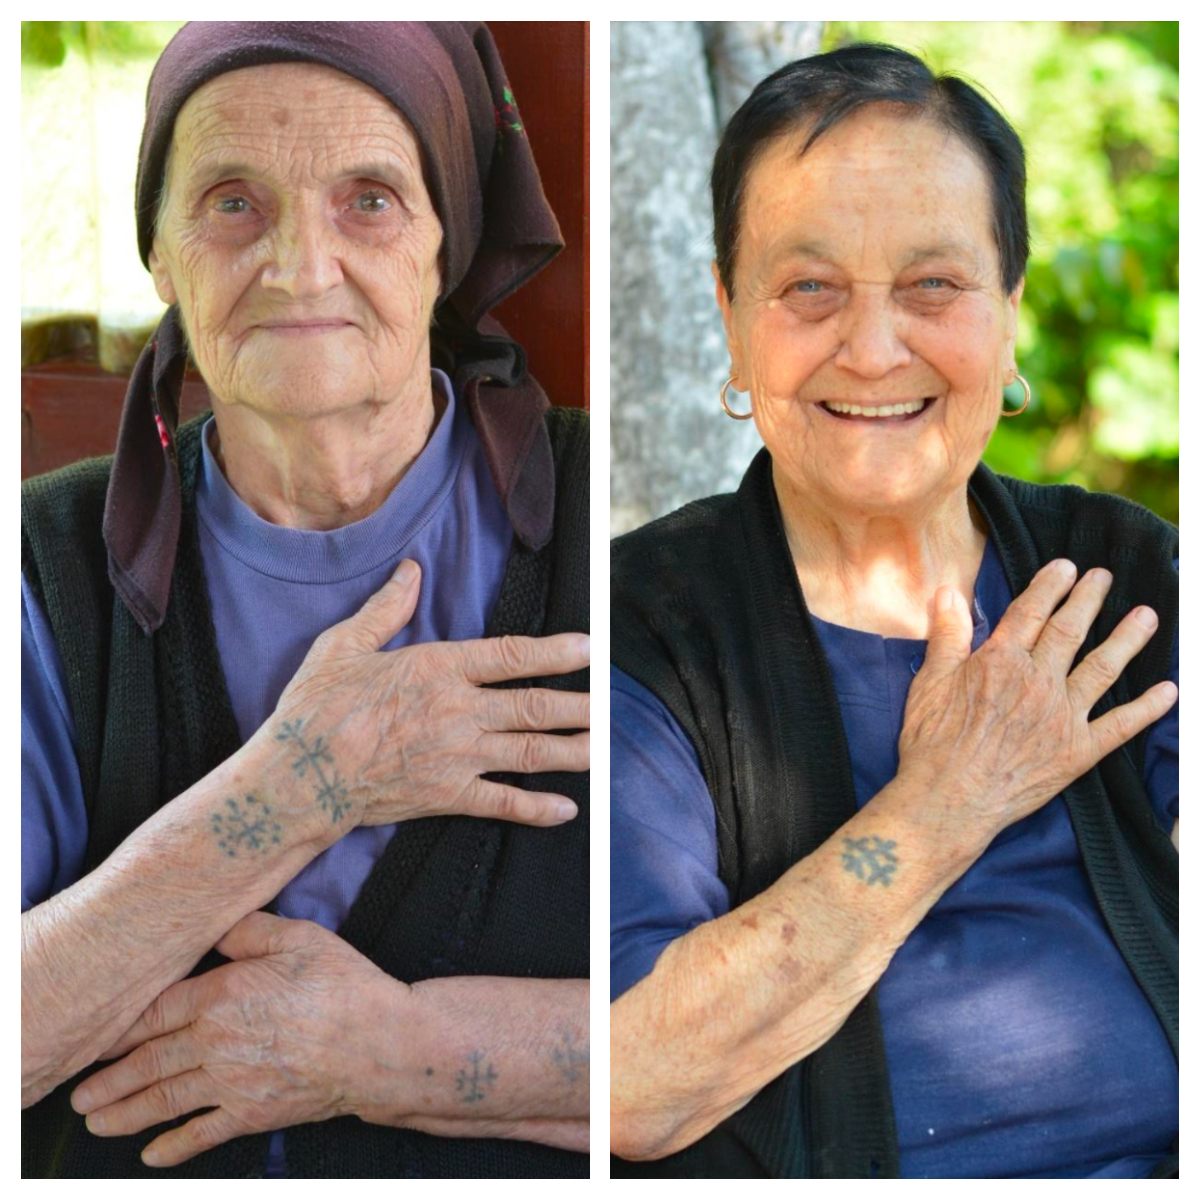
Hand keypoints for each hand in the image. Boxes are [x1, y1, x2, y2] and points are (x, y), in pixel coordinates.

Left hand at [69, 912, 392, 1166]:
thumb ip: (250, 930)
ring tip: (96, 1121)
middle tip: (79, 1093)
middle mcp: (216, 1041)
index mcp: (223, 993)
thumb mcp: (299, 938)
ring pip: (164, 1099)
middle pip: (148, 1060)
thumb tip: (215, 926)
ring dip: (125, 1113)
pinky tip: (151, 1155)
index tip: (95, 1036)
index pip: (156, 1011)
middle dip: (108, 1078)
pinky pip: (202, 1133)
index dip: (121, 1027)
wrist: (379, 1043)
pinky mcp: (252, 1114)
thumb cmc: (342, 985)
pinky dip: (172, 1147)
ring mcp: (232, 1082)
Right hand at [267, 559, 588, 828]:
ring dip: (572, 750)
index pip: (511, 656)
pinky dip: (537, 808)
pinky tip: (566, 810)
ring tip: (603, 748)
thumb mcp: (344, 646)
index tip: (589, 648)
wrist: (299, 777)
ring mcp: (457, 756)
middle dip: (578, 706)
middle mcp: (457, 711)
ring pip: (530, 751)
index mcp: (438, 669)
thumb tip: (411, 570)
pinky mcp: (447, 796)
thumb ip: (386, 608)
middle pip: (534, 706)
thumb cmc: (316, 709)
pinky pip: (502, 803)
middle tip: (610, 705)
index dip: (556, 651)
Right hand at [899, 559, 1177, 840]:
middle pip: (1070, 631)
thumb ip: (947, 635)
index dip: (1050, 586)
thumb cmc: (932, 743)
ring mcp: (1063, 717)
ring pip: (1103, 669)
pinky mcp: (1078, 752)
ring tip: (1146, 617)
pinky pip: (1120, 725)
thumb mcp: (929, 682)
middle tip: (1104, 578)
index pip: (1031, 611)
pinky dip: (1147, 708)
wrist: (948, 799)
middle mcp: (1039, 682)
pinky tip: (1168, 691)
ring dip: (1127, 640)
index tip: (1065, 568)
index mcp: (1001, 661)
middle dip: (1089, 600)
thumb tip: (949, 593)